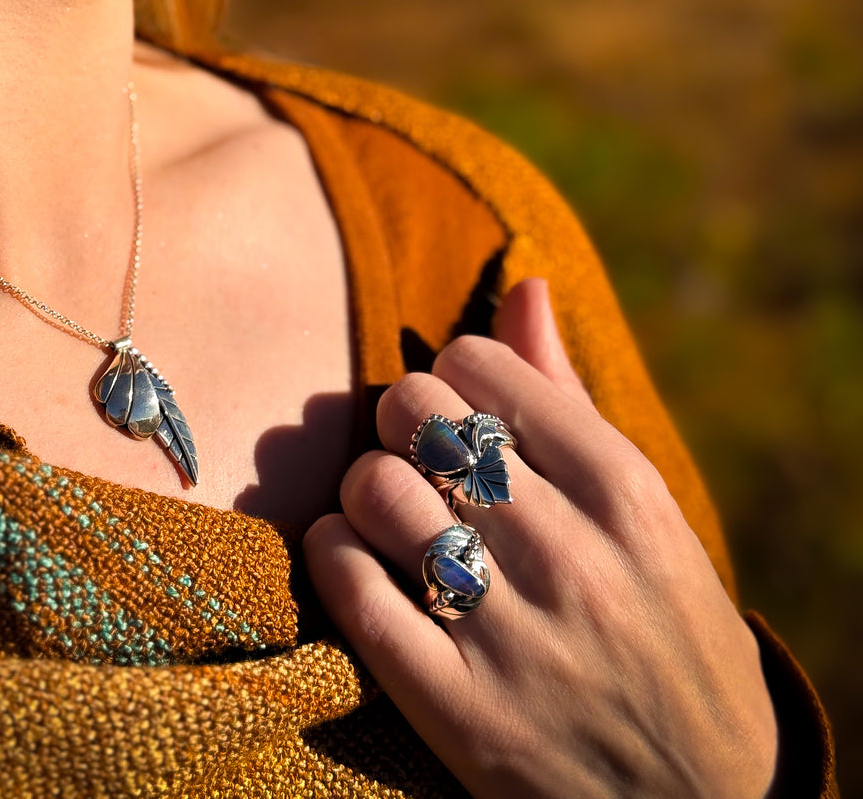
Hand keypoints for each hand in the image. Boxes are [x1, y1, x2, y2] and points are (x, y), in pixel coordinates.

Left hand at [303, 279, 779, 797]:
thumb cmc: (665, 625)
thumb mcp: (645, 509)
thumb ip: (569, 397)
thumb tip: (521, 285)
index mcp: (622, 490)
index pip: (477, 364)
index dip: (450, 375)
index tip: (459, 410)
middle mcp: (569, 555)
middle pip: (416, 417)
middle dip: (399, 422)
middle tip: (415, 455)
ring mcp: (512, 637)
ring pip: (375, 493)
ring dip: (363, 489)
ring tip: (387, 511)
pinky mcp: (460, 713)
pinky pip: (352, 591)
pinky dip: (332, 554)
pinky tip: (352, 556)